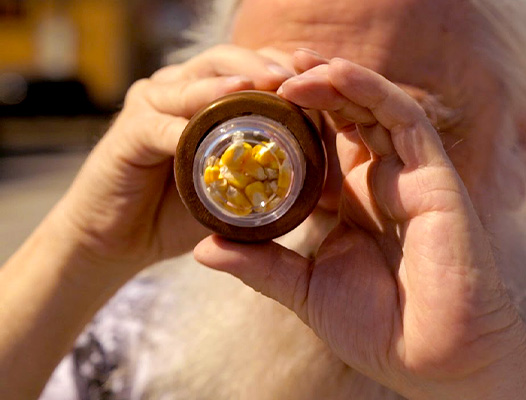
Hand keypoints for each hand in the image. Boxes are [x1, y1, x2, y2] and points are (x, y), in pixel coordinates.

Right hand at [52, 45, 294, 273]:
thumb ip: (260, 172)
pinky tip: (206, 130)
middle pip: (224, 61)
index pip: (249, 68)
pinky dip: (184, 126)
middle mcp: (177, 91)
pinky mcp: (128, 132)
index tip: (315, 85)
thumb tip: (316, 174)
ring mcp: (151, 107)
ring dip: (227, 84)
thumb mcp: (229, 188)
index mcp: (205, 98)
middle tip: (292, 79)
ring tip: (259, 85)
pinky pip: (159, 125)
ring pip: (193, 83)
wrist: (122, 239)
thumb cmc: (180, 210)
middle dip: (260, 66)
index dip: (282, 70)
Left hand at [195, 50, 525, 398]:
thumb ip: (259, 263)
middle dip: (308, 88)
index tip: (250, 102)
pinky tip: (330, 75)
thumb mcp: (304, 288)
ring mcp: (409, 175)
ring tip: (289, 66)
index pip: (321, 143)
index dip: (290, 118)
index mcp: (352, 202)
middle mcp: (380, 181)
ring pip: (372, 107)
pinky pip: (402, 119)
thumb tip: (203, 248)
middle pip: (344, 116)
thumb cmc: (377, 328)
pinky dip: (368, 91)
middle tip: (267, 69)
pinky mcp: (434, 176)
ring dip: (332, 80)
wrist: (433, 360)